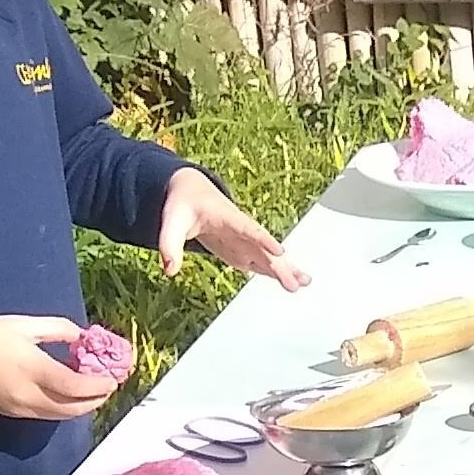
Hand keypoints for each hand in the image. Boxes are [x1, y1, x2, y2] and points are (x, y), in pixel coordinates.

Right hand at [0, 314, 119, 422]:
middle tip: (108, 386)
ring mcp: (19, 408)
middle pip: (73, 408)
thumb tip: (81, 336)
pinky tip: (67, 393)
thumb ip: (57, 329)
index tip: (113, 378)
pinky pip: (46, 415)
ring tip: (93, 391)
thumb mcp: (23, 324)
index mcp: (33, 370)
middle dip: (96, 400)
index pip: (77, 387)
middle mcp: (28, 396)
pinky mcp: (11, 413)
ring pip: (60, 416)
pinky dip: (63, 407)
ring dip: (81, 407)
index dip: (99, 385)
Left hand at [158, 166, 304, 285]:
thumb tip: (169, 269)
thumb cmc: (183, 203)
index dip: (264, 240)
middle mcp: (241, 229)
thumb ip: (169, 244)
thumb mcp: (171, 221)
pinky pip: (263, 261)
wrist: (192, 191)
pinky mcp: (242, 249)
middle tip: (294, 282)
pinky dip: (277, 271)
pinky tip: (292, 280)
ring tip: (304, 282)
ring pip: (268, 256)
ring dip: (286, 268)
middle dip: (280, 266)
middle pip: (264, 248)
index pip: (248, 228)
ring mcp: (244, 240)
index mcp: (227, 217)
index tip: (279, 251)